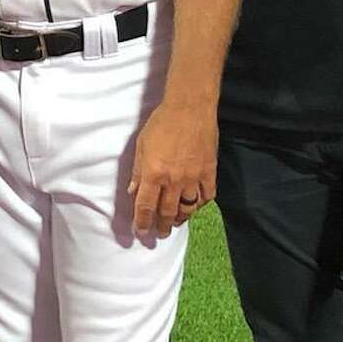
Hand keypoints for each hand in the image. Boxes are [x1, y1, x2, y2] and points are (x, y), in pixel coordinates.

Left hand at [129, 99, 215, 234]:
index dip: (142, 222)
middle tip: (159, 234)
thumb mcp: (142, 145)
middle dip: (161, 226)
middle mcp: (174, 180)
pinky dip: (200, 204)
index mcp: (154, 174)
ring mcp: (193, 178)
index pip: (146, 206)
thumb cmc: (162, 122)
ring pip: (188, 208)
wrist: (190, 107)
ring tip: (175, 222)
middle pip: (167, 212)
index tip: (140, 232)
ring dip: (180, 219)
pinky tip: (195, 205)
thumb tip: (133, 191)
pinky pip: (206, 196)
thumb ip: (138, 171)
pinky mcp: (209, 172)